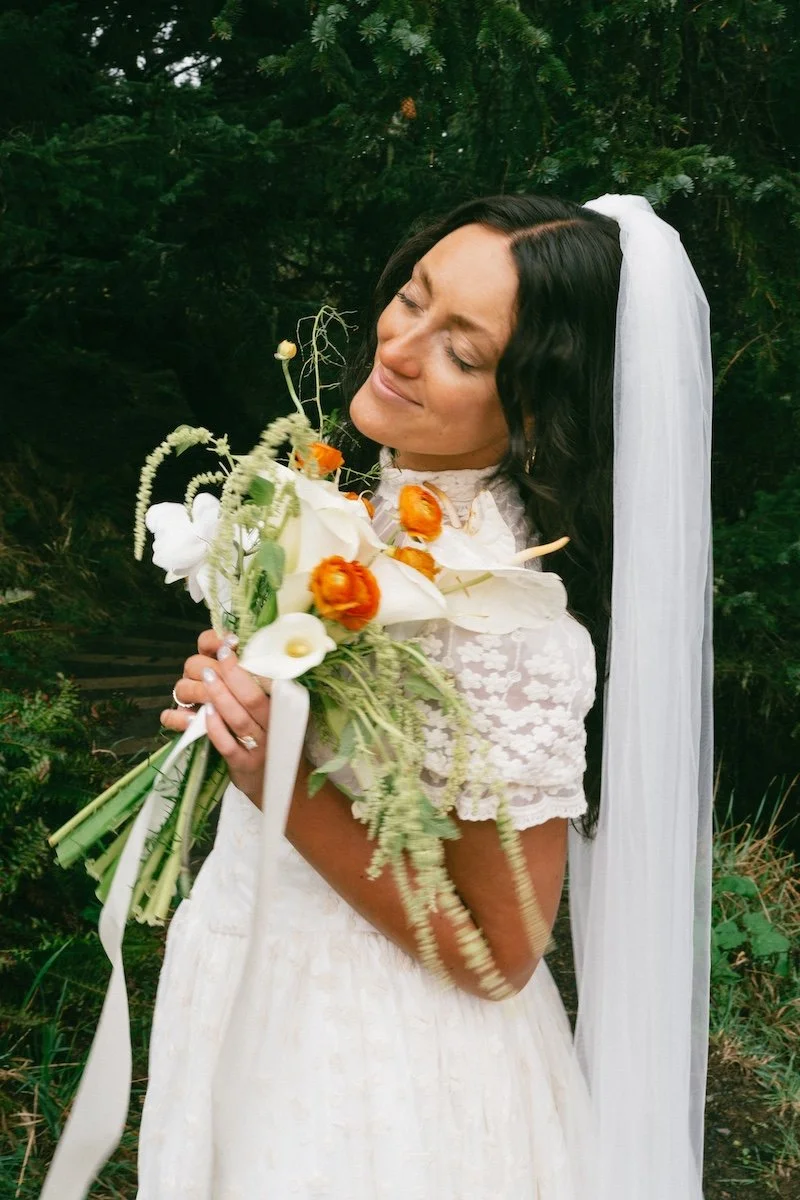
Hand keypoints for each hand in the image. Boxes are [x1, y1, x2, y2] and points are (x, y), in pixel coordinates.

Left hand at [161, 630, 270, 805]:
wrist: (280, 783)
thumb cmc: (273, 739)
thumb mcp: (275, 713)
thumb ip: (259, 689)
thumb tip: (230, 652)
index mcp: (283, 709)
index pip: (268, 682)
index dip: (245, 663)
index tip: (228, 645)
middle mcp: (274, 727)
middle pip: (251, 698)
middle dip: (230, 675)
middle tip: (214, 659)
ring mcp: (259, 748)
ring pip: (237, 719)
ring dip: (219, 697)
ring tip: (205, 678)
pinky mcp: (243, 765)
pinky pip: (226, 745)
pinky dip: (214, 728)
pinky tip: (203, 713)